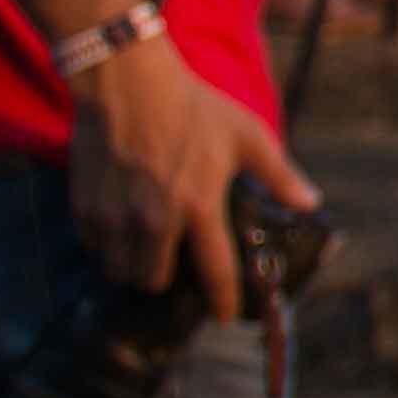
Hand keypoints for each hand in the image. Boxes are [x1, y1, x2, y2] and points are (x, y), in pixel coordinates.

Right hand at [68, 29, 315, 309]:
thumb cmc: (193, 106)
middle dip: (166, 281)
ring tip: (144, 253)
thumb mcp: (246, 136)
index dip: (223, 302)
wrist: (126, 81)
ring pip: (121, 271)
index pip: (215, 273)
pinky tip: (118, 228)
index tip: (226, 317)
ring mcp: (116, 215)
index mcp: (200, 206)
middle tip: (174, 267)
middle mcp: (155, 219)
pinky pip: (94, 246)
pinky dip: (106, 245)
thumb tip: (312, 203)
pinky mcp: (85, 205)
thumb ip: (279, 175)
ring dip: (133, 267)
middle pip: (154, 281)